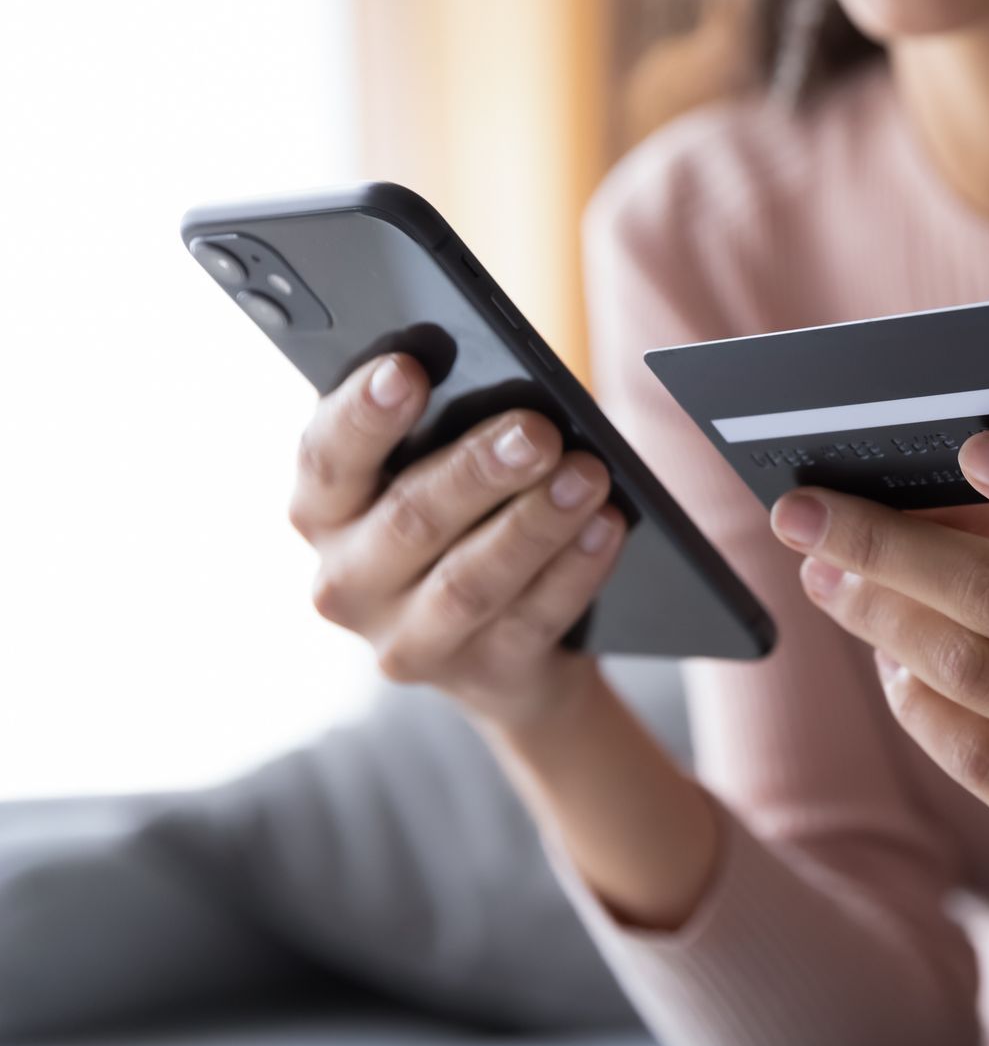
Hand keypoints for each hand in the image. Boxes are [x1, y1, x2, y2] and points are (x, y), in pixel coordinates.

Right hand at [287, 352, 629, 727]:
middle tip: (537, 431)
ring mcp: (408, 639)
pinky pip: (532, 618)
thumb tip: (504, 388)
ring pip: (471, 580)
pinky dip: (575, 569)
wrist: (503, 649)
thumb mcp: (434, 472)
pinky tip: (607, 526)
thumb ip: (442, 430)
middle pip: (409, 519)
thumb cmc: (464, 521)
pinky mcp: (478, 675)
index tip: (406, 369)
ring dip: (535, 523)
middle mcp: (347, 581)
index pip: (327, 457)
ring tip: (589, 475)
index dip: (363, 413)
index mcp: (325, 511)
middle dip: (478, 471)